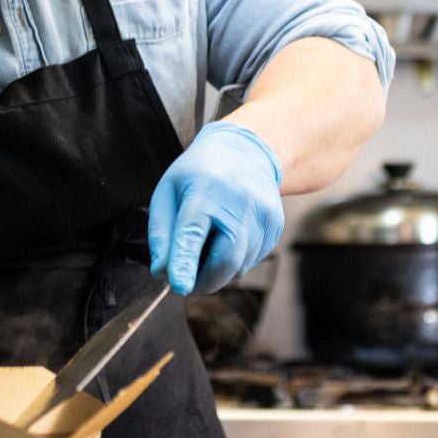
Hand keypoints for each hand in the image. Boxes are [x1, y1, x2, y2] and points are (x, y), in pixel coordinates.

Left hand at [147, 121, 284, 295]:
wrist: (247, 150)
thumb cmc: (199, 173)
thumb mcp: (168, 191)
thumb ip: (161, 233)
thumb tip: (162, 271)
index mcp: (205, 190)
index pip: (193, 232)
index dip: (185, 263)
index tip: (180, 286)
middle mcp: (239, 202)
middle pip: (226, 260)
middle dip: (203, 282)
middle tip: (186, 284)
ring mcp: (263, 213)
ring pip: (239, 265)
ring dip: (218, 272)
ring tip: (206, 249)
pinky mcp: (275, 224)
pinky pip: (252, 259)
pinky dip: (235, 261)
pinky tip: (227, 239)